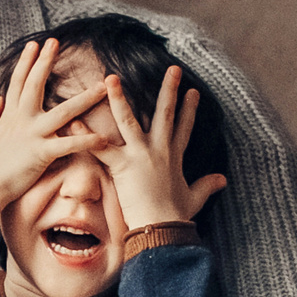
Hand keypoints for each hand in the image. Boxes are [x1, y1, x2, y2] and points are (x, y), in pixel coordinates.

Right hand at [0, 38, 111, 232]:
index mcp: (9, 115)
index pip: (18, 82)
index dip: (26, 62)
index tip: (34, 45)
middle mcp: (22, 119)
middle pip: (35, 84)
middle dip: (45, 62)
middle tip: (56, 42)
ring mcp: (33, 135)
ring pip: (63, 111)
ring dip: (85, 98)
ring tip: (103, 86)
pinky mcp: (42, 153)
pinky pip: (69, 145)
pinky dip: (86, 141)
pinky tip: (102, 136)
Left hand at [96, 67, 227, 227]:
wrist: (162, 227)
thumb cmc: (175, 216)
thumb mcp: (194, 198)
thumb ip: (207, 185)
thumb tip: (223, 180)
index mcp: (174, 157)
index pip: (184, 128)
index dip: (189, 110)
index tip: (193, 92)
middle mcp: (158, 150)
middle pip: (165, 113)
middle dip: (169, 90)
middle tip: (173, 69)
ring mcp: (140, 155)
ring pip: (128, 120)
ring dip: (118, 98)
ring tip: (111, 79)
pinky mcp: (122, 165)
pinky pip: (100, 147)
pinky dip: (85, 135)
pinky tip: (73, 122)